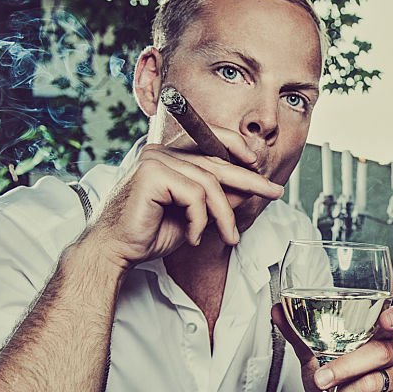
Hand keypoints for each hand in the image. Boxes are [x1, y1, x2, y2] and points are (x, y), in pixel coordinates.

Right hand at [81, 127, 283, 270]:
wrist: (118, 251)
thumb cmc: (151, 233)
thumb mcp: (195, 214)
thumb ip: (218, 198)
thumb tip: (249, 189)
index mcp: (169, 155)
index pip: (209, 140)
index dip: (236, 148)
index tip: (257, 165)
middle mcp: (161, 151)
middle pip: (216, 163)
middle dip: (250, 180)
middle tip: (274, 192)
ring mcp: (155, 159)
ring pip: (210, 184)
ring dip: (224, 216)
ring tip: (230, 238)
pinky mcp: (152, 174)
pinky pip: (195, 195)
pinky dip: (200, 220)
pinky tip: (194, 237)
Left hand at [272, 304, 392, 391]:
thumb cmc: (331, 384)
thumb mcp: (314, 358)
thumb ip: (299, 335)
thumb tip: (276, 310)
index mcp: (377, 337)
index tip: (386, 320)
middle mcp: (392, 356)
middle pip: (378, 353)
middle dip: (344, 368)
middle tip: (321, 380)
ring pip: (370, 385)